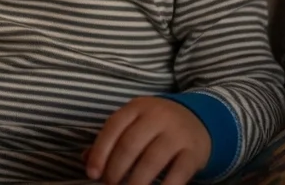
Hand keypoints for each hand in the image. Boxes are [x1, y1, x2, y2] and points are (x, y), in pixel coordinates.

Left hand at [85, 97, 210, 184]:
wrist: (198, 120)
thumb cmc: (156, 126)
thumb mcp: (133, 123)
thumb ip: (111, 139)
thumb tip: (86, 161)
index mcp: (137, 107)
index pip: (113, 128)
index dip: (99, 153)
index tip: (92, 174)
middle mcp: (158, 116)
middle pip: (130, 145)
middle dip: (115, 170)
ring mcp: (177, 133)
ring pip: (151, 160)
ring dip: (135, 182)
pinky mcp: (193, 151)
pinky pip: (178, 172)